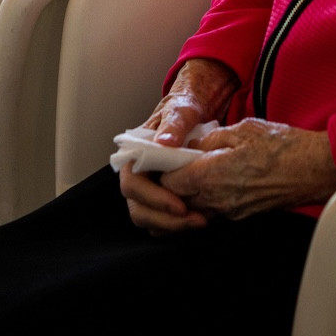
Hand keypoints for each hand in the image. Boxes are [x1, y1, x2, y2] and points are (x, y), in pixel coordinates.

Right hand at [118, 58, 238, 232]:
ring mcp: (149, 190)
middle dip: (166, 220)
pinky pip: (164, 221)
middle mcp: (137, 176)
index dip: (154, 198)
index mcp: (133, 156)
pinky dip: (179, 225)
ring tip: (202, 221)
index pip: (133, 186)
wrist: (196, 113)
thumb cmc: (183, 109)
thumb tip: (164, 142)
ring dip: (174, 226)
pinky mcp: (163, 199)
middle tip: (197, 221)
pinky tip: (203, 218)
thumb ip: (174, 124)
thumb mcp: (181, 110)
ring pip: (150, 220)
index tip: (180, 206)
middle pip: (138, 210)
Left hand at [158, 119, 335, 219]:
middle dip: (175, 183)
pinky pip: (214, 211)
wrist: (314, 169)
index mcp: (211, 176)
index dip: (165, 168)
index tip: (169, 156)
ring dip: (192, 192)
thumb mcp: (241, 129)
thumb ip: (208, 140)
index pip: (169, 182)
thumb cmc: (281, 146)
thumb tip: (189, 146)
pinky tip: (219, 180)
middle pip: (178, 199)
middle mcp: (217, 200)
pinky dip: (209, 199)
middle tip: (181, 163)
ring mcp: (230, 212)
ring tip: (200, 170)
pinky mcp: (242, 216)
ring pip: (195, 207)